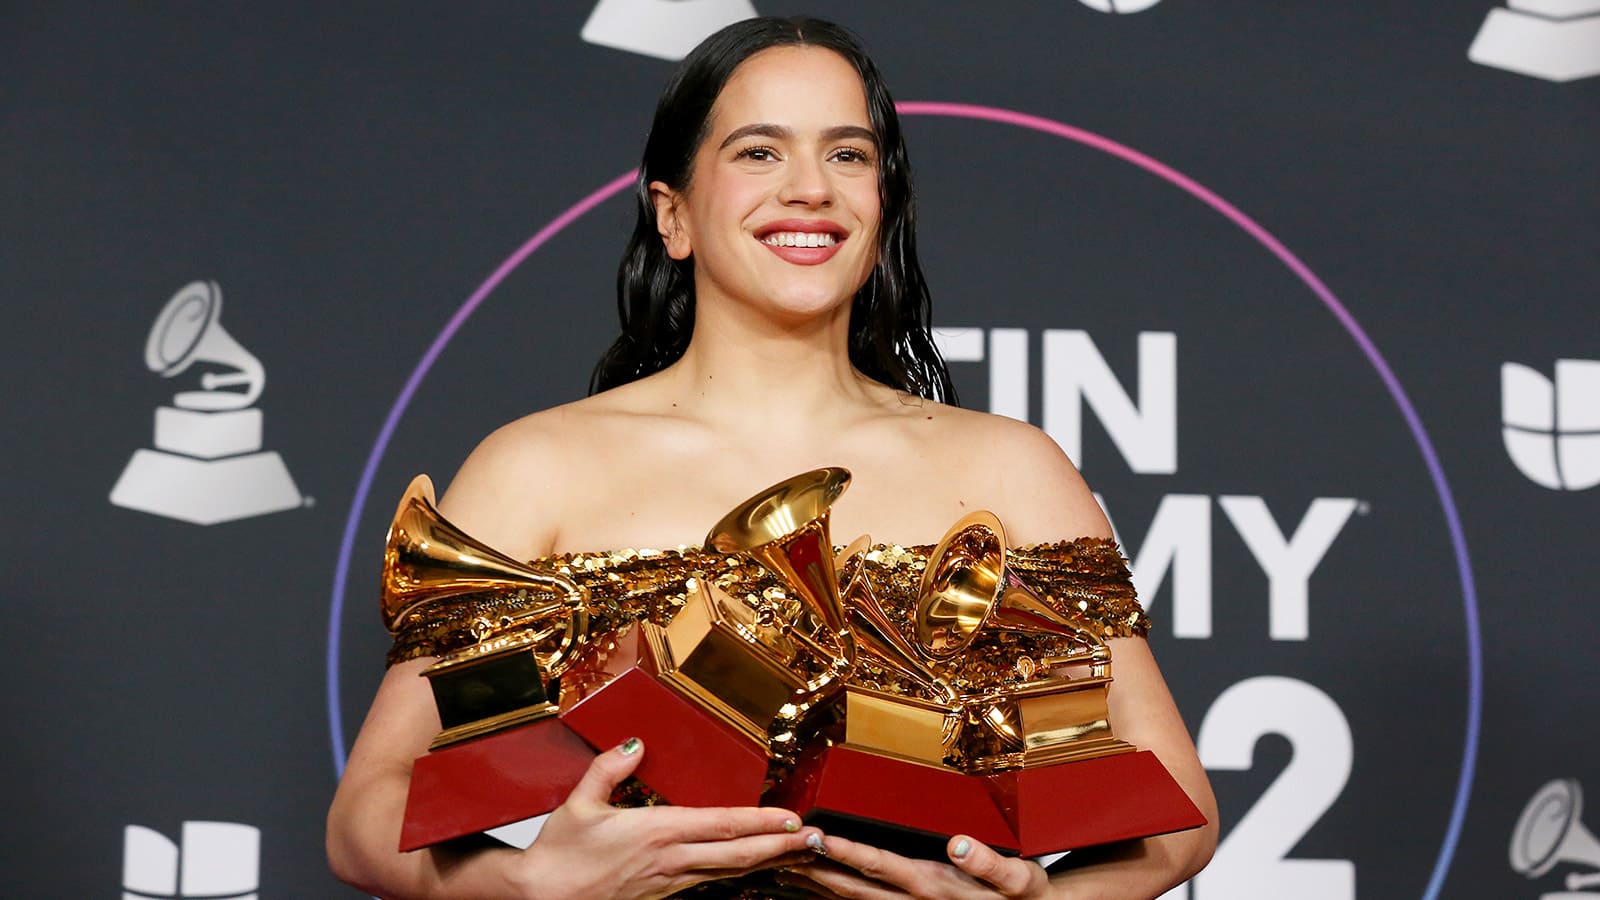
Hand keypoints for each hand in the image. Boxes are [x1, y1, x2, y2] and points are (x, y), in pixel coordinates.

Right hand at [512, 737, 822, 899]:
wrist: (541, 898)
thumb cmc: (559, 855)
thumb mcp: (579, 802)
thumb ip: (610, 767)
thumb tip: (636, 742)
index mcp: (656, 833)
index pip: (721, 826)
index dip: (761, 823)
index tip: (792, 817)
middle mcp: (670, 860)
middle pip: (738, 855)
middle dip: (781, 846)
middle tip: (815, 838)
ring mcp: (670, 882)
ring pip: (729, 872)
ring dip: (766, 860)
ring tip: (796, 851)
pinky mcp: (663, 895)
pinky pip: (709, 881)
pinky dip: (737, 872)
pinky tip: (752, 866)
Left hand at [780, 833, 1051, 898]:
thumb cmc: (1027, 897)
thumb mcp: (1020, 880)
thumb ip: (990, 863)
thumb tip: (961, 844)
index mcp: (937, 886)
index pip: (881, 865)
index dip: (845, 851)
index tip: (815, 837)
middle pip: (855, 887)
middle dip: (816, 869)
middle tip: (780, 852)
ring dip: (818, 887)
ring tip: (784, 870)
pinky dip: (837, 898)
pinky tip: (817, 890)